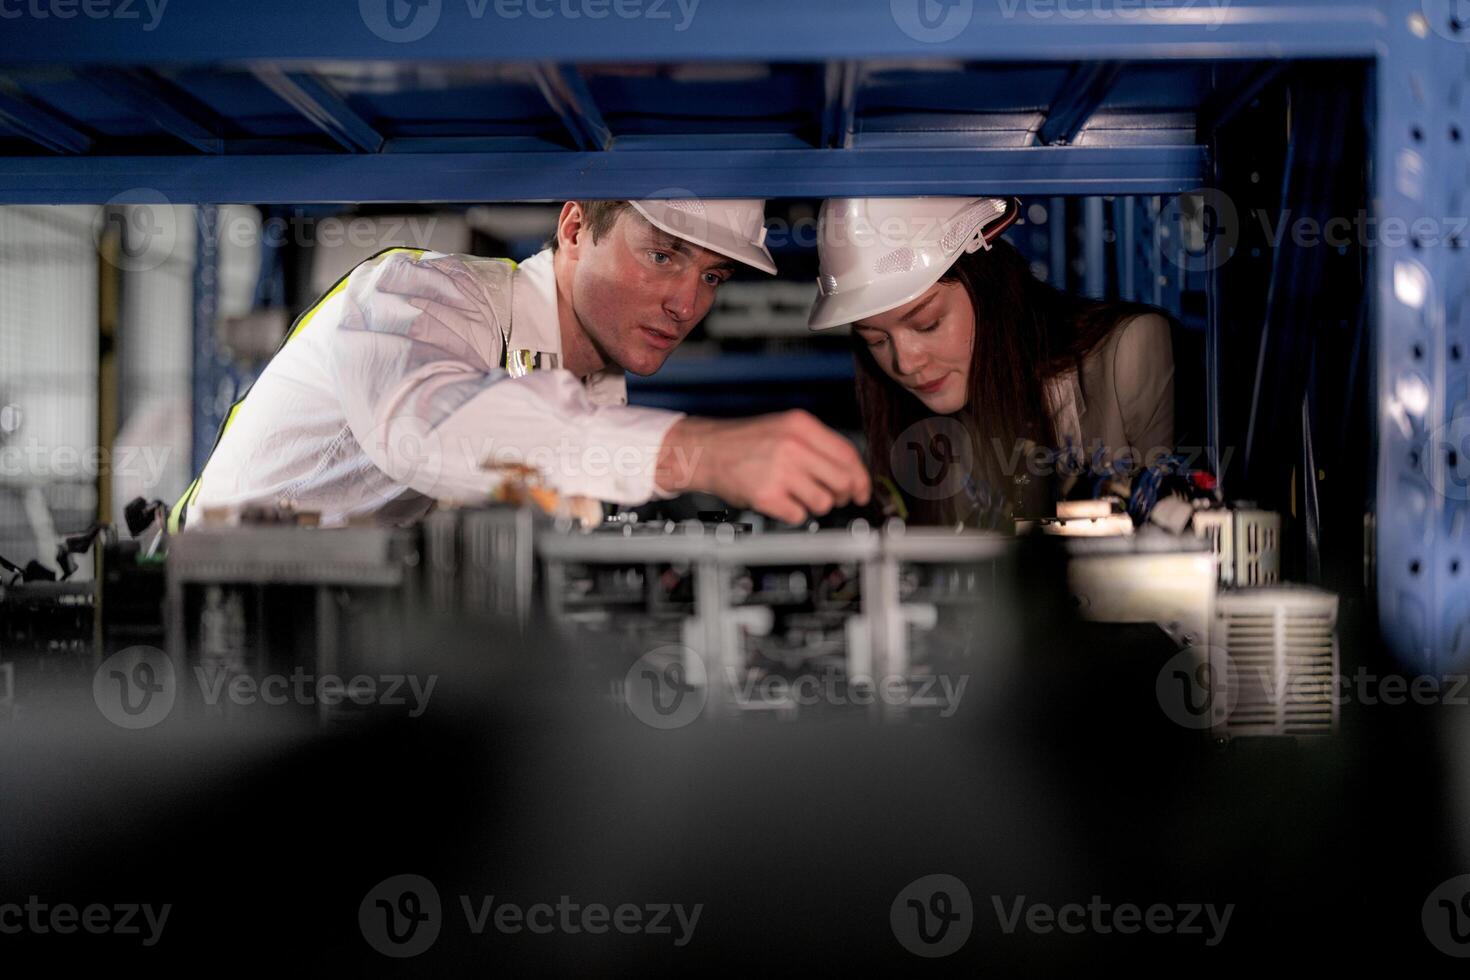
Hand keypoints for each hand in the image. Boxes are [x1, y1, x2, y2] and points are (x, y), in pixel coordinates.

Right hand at [655, 410, 870, 523]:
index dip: (860, 477)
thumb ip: (817, 445)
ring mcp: (779, 471)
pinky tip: (782, 501)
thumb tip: (851, 473)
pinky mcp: (766, 495)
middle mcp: (792, 446)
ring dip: (816, 505)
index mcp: (801, 425)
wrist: (706, 451)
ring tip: (799, 496)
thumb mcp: (784, 429)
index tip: (862, 489)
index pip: (847, 454)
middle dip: (843, 495)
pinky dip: (793, 513)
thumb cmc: (745, 443)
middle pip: (841, 480)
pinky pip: (798, 515)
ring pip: (823, 502)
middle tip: (835, 498)